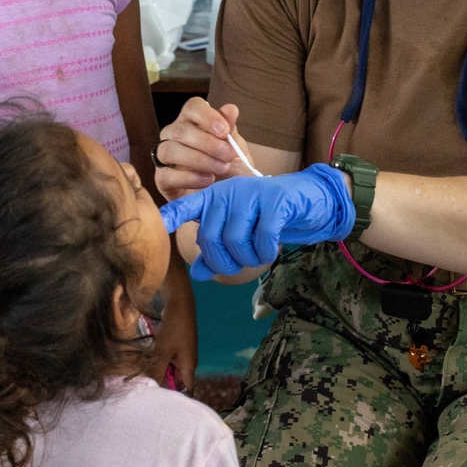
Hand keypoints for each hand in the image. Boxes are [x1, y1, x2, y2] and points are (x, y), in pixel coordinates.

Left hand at [151, 247, 197, 389]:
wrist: (179, 303)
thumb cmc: (174, 328)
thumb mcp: (163, 351)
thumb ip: (158, 370)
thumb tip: (152, 389)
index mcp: (188, 366)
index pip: (186, 389)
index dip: (175, 398)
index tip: (159, 403)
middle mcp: (187, 362)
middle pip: (176, 380)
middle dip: (161, 383)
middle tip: (144, 390)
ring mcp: (181, 353)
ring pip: (169, 368)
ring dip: (157, 371)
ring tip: (140, 378)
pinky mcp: (175, 344)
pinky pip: (166, 358)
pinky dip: (157, 360)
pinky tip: (144, 362)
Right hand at [155, 99, 253, 200]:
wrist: (227, 198)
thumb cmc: (230, 168)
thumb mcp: (236, 148)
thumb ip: (230, 130)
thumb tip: (230, 109)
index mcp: (193, 121)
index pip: (192, 107)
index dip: (207, 116)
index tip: (224, 131)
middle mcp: (174, 134)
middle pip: (181, 130)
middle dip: (208, 143)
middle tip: (228, 155)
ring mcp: (165, 157)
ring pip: (169, 150)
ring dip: (199, 159)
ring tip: (220, 168)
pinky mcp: (161, 179)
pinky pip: (166, 174)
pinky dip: (189, 178)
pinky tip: (207, 180)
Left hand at [160, 165, 354, 280]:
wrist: (309, 200)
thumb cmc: (268, 219)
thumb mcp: (240, 235)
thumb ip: (218, 252)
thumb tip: (197, 274)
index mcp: (215, 198)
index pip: (186, 206)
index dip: (171, 216)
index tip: (157, 225)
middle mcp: (228, 192)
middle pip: (211, 239)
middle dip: (224, 263)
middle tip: (238, 266)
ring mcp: (251, 193)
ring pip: (235, 240)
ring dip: (248, 258)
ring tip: (258, 255)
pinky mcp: (275, 200)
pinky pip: (262, 237)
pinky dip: (266, 251)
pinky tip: (271, 249)